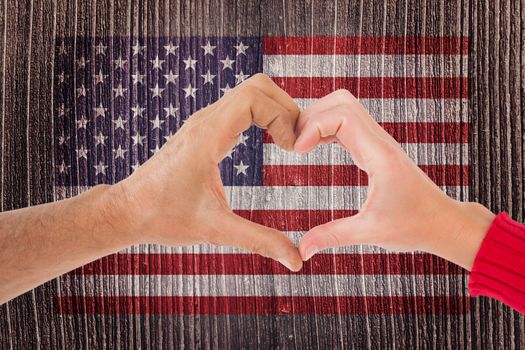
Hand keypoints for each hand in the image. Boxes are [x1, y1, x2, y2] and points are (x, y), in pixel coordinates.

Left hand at [114, 74, 302, 270]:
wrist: (127, 211)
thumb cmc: (163, 217)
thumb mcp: (215, 230)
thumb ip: (259, 241)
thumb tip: (296, 260)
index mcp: (208, 136)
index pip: (254, 97)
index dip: (282, 115)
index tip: (293, 149)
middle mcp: (205, 121)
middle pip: (256, 87)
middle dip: (285, 108)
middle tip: (298, 142)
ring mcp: (203, 123)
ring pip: (248, 94)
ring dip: (274, 111)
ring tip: (290, 142)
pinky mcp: (203, 131)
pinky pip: (239, 108)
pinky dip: (262, 116)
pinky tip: (271, 142)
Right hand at [294, 90, 494, 269]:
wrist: (442, 222)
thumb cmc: (414, 226)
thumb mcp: (371, 232)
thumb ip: (333, 236)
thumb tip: (301, 251)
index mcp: (379, 156)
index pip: (343, 115)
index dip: (314, 125)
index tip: (297, 151)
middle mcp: (379, 141)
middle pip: (341, 101)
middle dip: (311, 115)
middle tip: (294, 144)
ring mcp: (378, 141)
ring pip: (344, 108)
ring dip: (318, 119)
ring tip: (300, 145)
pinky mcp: (375, 148)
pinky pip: (348, 123)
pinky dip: (326, 128)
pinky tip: (314, 147)